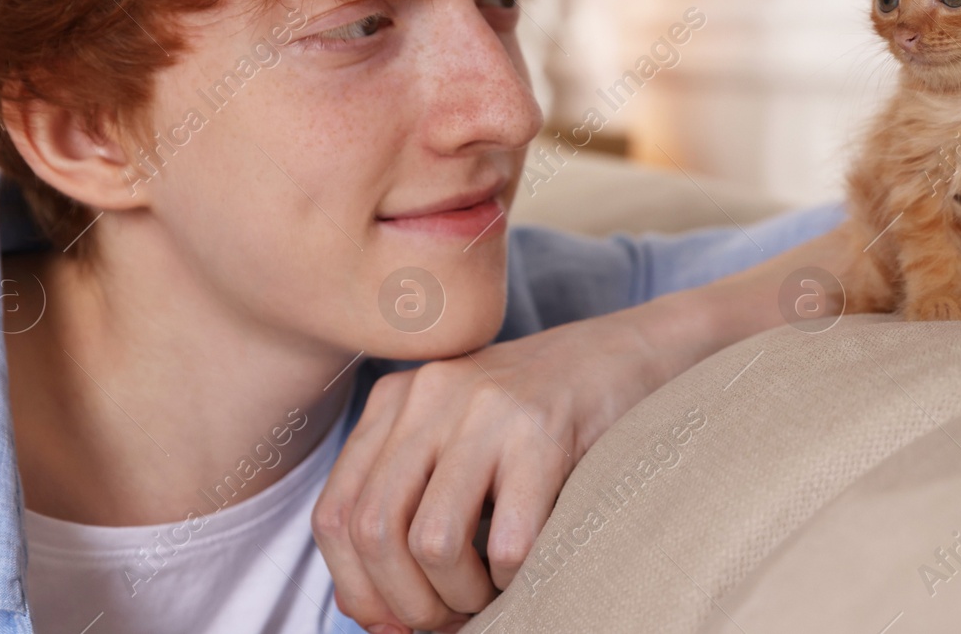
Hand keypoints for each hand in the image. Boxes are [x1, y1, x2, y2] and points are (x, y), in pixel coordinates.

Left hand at [311, 307, 677, 632]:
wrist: (624, 353)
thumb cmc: (536, 416)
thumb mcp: (454, 441)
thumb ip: (405, 503)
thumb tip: (367, 609)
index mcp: (395, 400)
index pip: (335, 515)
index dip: (356, 586)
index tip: (388, 621)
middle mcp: (429, 396)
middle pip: (374, 531)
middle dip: (404, 602)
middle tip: (443, 618)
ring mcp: (486, 409)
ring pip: (432, 542)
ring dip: (459, 595)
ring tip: (487, 593)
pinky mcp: (543, 430)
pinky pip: (507, 541)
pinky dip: (512, 579)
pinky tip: (529, 566)